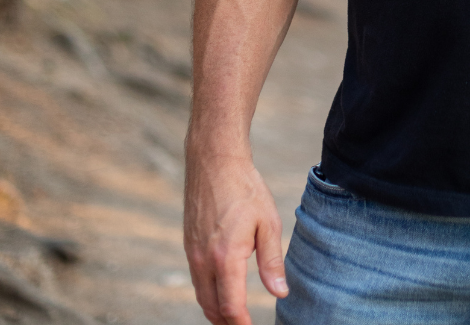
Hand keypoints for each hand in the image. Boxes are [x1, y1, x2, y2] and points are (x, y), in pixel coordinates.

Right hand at [184, 153, 287, 324]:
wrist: (214, 161)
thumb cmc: (245, 188)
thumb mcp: (268, 222)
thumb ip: (272, 261)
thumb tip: (280, 293)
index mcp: (225, 257)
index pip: (230, 307)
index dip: (241, 324)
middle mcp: (204, 260)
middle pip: (213, 308)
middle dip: (228, 322)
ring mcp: (192, 253)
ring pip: (202, 296)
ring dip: (217, 311)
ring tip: (234, 318)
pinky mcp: (189, 245)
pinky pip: (197, 280)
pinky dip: (209, 294)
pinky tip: (222, 292)